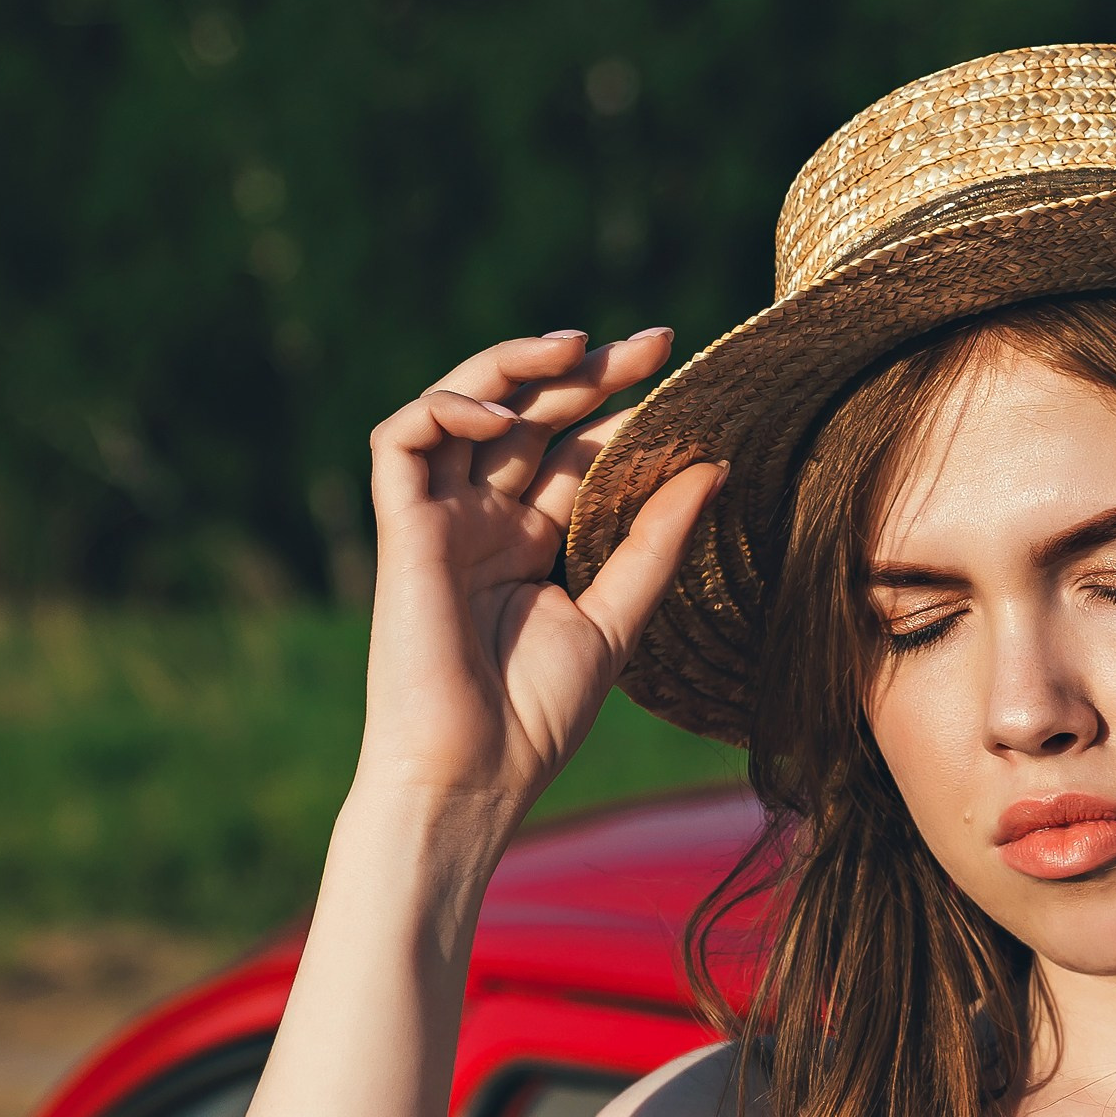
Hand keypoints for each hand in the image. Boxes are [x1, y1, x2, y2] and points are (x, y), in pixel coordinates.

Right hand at [356, 325, 719, 837]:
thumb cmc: (538, 716)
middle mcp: (482, 519)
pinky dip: (447, 408)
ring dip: (514, 365)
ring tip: (578, 348)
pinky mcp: (399, 528)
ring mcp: (439, 519)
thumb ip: (657, 541)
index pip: (574, 450)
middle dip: (585, 371)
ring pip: (462, 406)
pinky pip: (402, 438)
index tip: (680, 375)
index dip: (617, 407)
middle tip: (653, 343)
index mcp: (529, 541)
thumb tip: (716, 465)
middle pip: (530, 417)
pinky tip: (506, 415)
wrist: (473, 773)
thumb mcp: (617, 617)